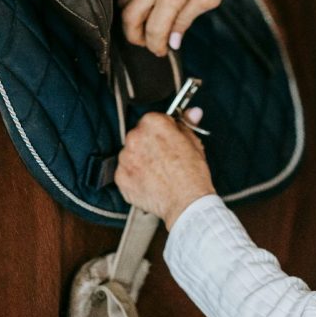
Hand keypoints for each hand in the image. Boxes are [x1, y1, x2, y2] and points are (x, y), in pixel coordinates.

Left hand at [114, 110, 215, 227]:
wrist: (186, 203)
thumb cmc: (192, 175)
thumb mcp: (194, 142)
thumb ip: (187, 124)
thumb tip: (192, 113)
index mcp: (153, 123)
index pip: (153, 120)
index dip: (162, 131)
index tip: (167, 139)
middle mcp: (135, 137)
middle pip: (139, 135)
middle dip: (149, 144)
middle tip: (164, 157)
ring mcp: (126, 158)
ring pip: (131, 154)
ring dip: (140, 160)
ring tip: (158, 172)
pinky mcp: (121, 177)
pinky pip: (125, 172)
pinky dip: (134, 176)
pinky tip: (149, 181)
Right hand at [119, 0, 255, 56]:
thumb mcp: (208, 0)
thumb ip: (185, 21)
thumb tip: (172, 42)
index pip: (155, 28)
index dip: (156, 45)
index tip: (162, 51)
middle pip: (130, 17)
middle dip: (135, 37)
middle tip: (149, 44)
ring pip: (124, 3)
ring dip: (132, 20)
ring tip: (147, 29)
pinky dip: (134, 4)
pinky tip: (147, 11)